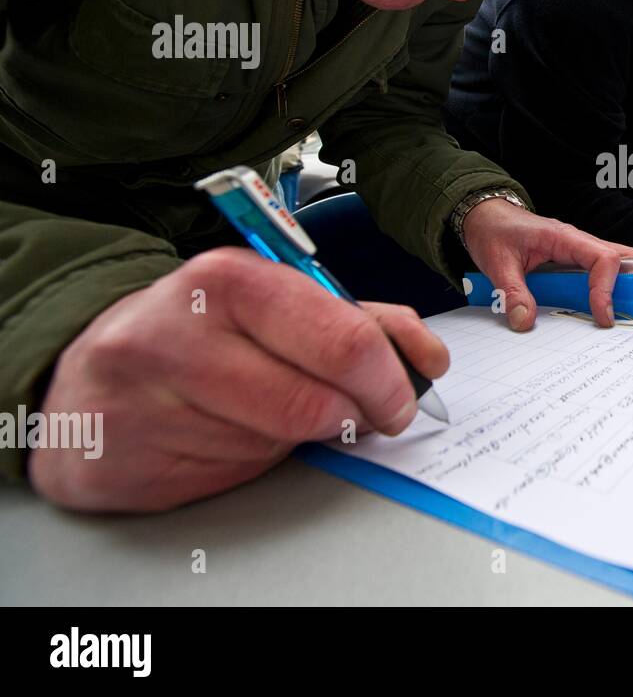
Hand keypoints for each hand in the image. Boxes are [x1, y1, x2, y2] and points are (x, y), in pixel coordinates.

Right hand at [30, 248, 445, 511]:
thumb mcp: (275, 302)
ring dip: (293, 438)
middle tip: (363, 415)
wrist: (83, 378)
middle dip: (354, 416)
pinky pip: (231, 476)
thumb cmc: (198, 333)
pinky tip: (223, 432)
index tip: (402, 395)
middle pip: (313, 404)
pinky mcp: (126, 464)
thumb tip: (426, 356)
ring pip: (275, 445)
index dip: (387, 379)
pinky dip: (247, 462)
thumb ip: (357, 320)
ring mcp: (143, 403)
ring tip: (265, 406)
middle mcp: (176, 335)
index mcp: (226, 279)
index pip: (340, 340)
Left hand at [460, 197, 632, 329]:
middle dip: (629, 285)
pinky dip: (601, 290)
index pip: (603, 258)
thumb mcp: (497, 263)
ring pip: (613, 265)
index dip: (607, 288)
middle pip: (622, 258)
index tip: (602, 315)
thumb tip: (524, 321)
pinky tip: (591, 309)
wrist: (485, 216)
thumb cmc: (493, 231)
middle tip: (623, 313)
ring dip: (617, 289)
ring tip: (610, 315)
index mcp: (563, 237)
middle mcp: (577, 242)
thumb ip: (512, 292)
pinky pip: (596, 273)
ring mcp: (577, 251)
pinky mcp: (572, 260)